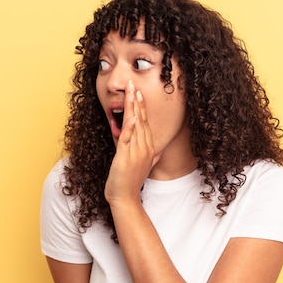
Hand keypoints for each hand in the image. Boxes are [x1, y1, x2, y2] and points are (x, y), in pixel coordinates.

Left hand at [105, 80, 159, 204]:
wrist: (125, 198)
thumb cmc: (131, 182)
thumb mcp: (143, 165)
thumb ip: (151, 155)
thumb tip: (158, 150)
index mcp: (148, 148)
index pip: (146, 122)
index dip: (142, 106)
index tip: (139, 92)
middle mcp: (145, 148)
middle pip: (142, 119)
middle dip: (138, 101)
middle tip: (134, 84)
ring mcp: (136, 152)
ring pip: (136, 125)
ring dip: (133, 107)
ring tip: (131, 91)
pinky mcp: (126, 157)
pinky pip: (128, 138)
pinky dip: (130, 126)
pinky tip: (132, 114)